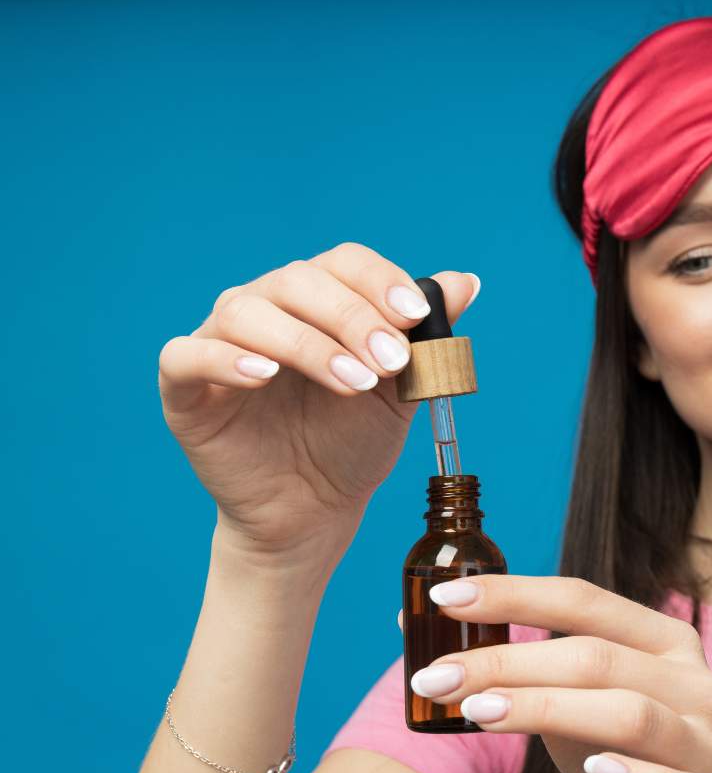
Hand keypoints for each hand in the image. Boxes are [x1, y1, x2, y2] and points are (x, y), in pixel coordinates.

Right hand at [158, 242, 478, 564]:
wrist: (315, 510)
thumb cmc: (353, 442)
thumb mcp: (401, 391)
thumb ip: (427, 338)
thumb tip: (465, 281)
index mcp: (316, 300)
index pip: (342, 263)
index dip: (379, 281)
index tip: (415, 316)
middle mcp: (264, 308)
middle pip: (298, 281)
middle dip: (352, 317)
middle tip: (390, 362)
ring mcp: (218, 343)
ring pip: (246, 313)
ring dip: (305, 343)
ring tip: (351, 382)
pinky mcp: (184, 388)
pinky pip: (185, 356)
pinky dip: (224, 360)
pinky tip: (264, 377)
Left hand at [398, 575, 711, 772]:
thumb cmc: (621, 755)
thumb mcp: (574, 703)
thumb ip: (521, 668)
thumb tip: (417, 625)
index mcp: (664, 640)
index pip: (584, 600)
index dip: (514, 594)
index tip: (445, 598)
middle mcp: (693, 679)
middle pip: (595, 657)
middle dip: (507, 663)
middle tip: (437, 679)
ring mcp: (703, 739)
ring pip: (627, 712)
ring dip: (544, 708)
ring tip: (477, 713)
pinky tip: (591, 771)